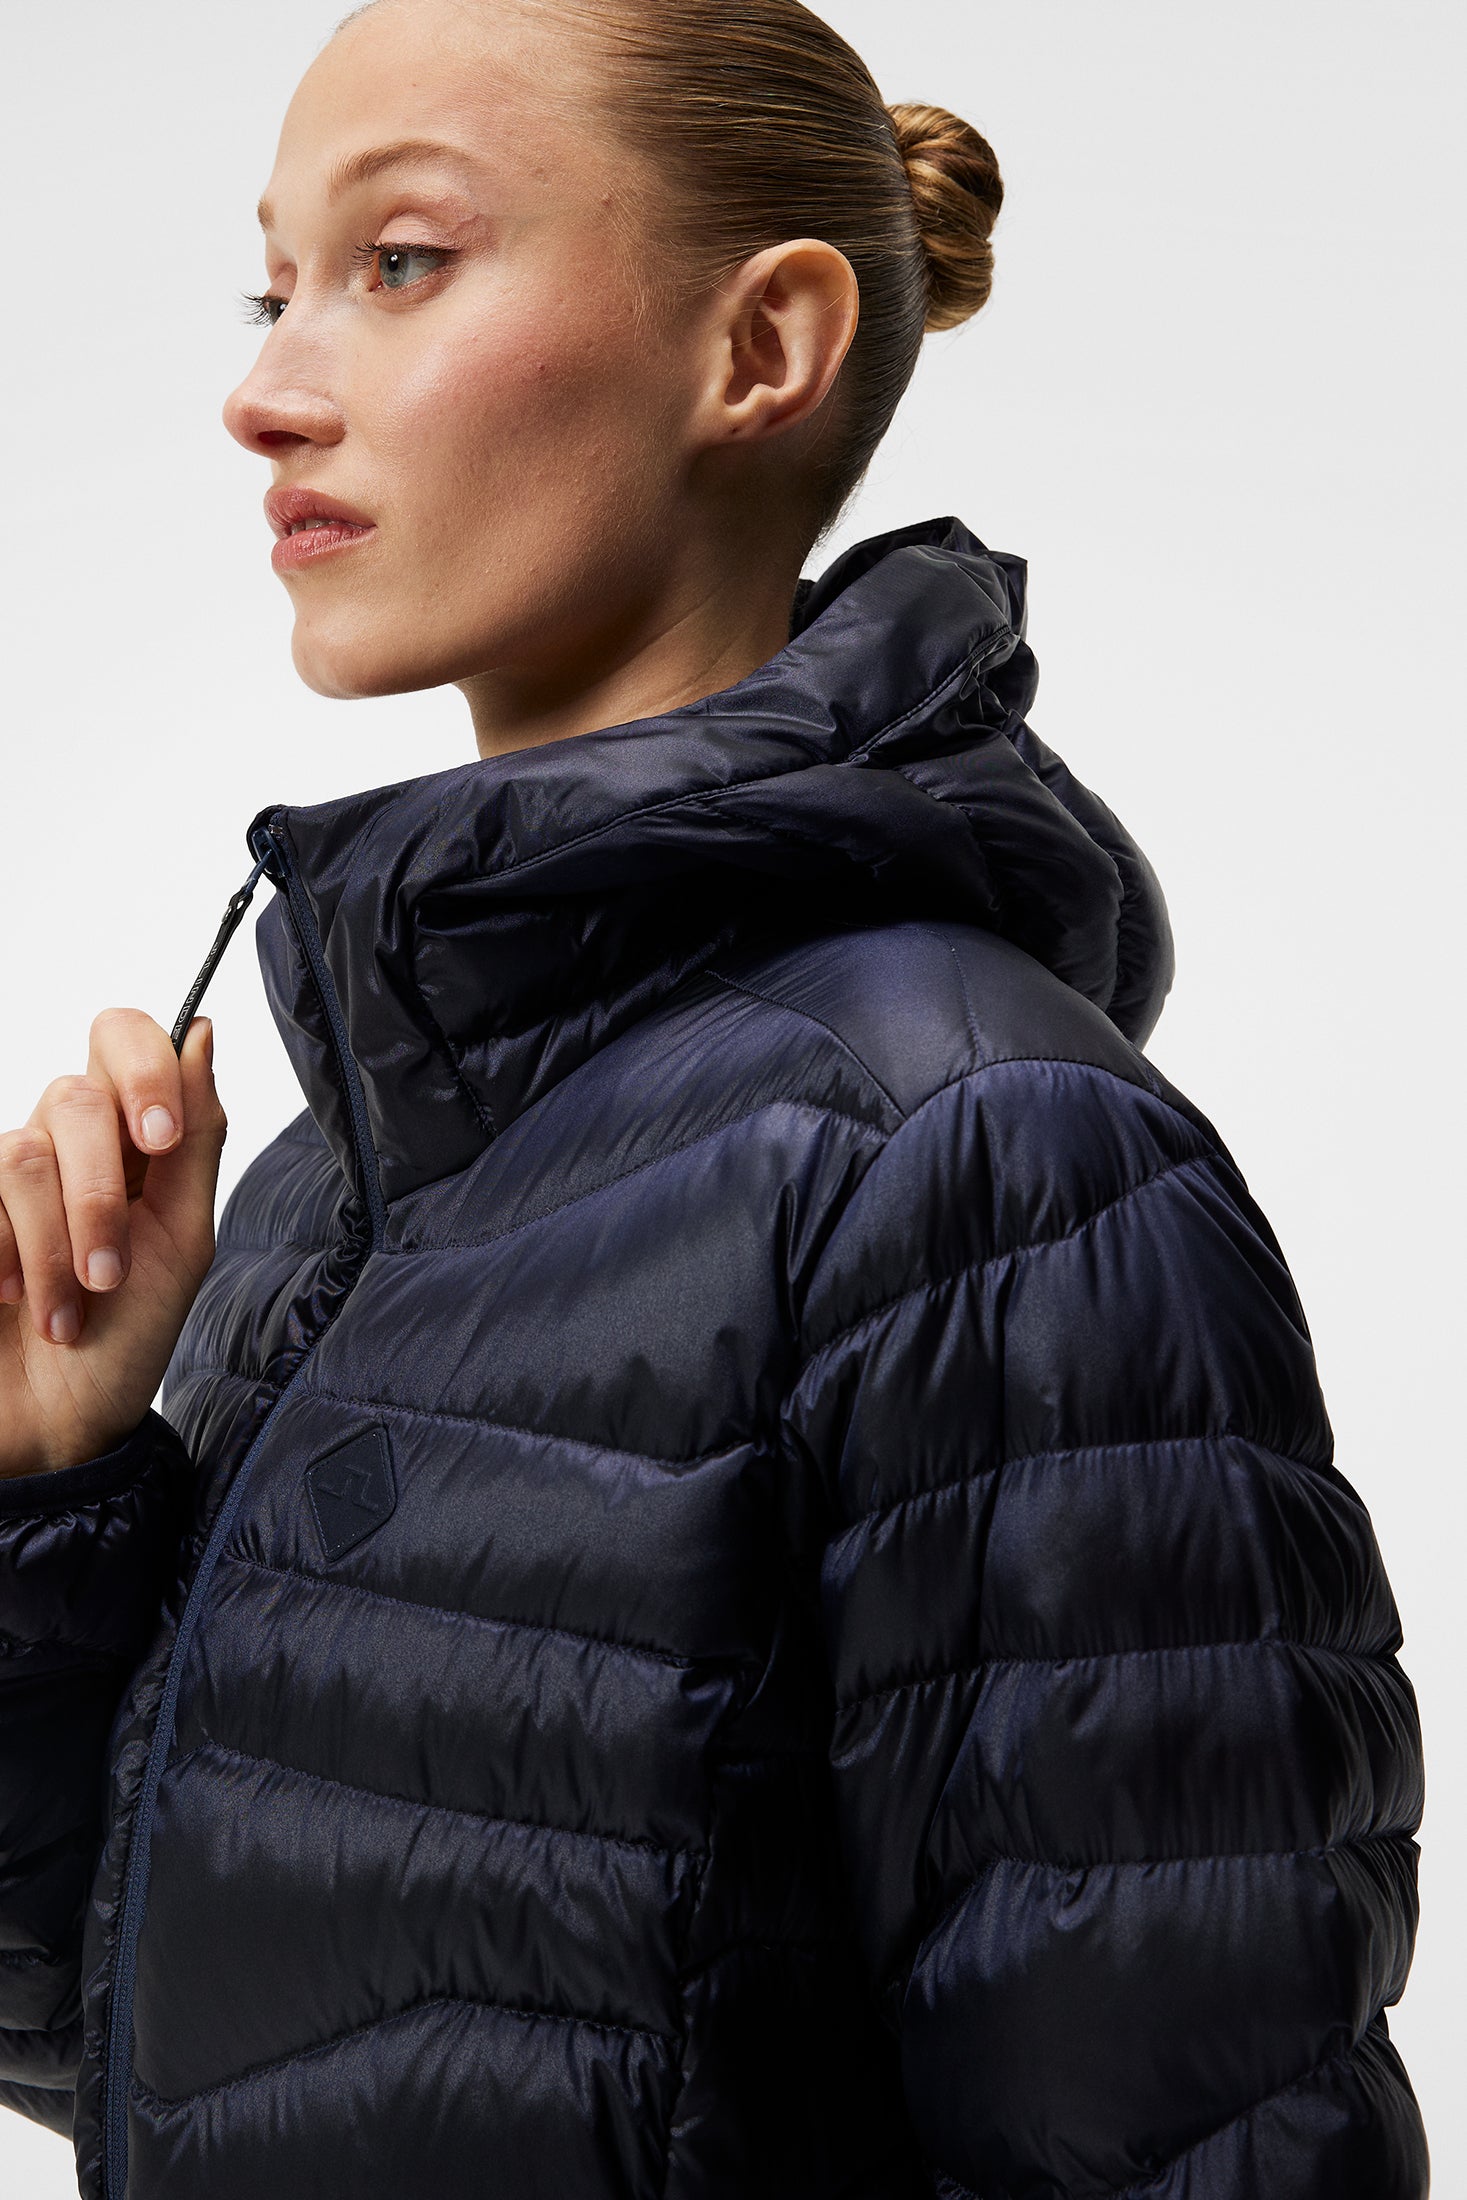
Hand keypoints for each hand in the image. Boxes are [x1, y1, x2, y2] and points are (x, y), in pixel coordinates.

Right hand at [0, 1011, 225, 1477]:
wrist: (57, 1425)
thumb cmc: (128, 1341)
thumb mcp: (183, 1243)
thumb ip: (195, 1138)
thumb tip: (203, 1030)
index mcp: (132, 1139)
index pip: (125, 1036)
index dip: (142, 1067)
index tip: (160, 1138)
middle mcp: (64, 1143)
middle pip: (74, 1095)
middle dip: (100, 1195)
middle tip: (111, 1274)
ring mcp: (4, 1176)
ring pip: (23, 1153)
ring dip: (56, 1247)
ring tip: (66, 1313)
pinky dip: (7, 1260)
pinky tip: (11, 1303)